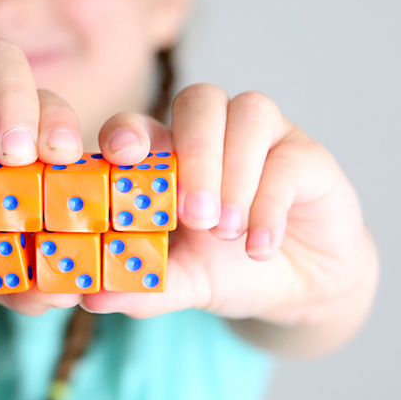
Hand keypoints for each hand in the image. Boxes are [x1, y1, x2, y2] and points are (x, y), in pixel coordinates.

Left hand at [82, 84, 375, 339]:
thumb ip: (143, 288)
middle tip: (193, 216)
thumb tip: (93, 299)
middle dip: (194, 153)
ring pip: (248, 114)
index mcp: (170, 152)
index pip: (142, 123)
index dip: (127, 131)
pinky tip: (259, 247)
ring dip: (234, 174)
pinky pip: (288, 159)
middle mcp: (215, 131)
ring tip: (227, 231)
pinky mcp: (307, 156)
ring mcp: (264, 136)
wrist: (299, 289)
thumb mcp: (183, 284)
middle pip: (199, 100)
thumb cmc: (229, 270)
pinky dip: (269, 204)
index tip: (121, 158)